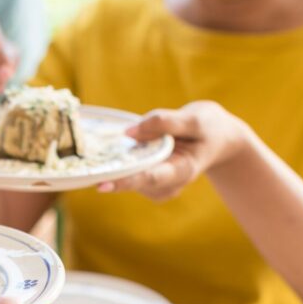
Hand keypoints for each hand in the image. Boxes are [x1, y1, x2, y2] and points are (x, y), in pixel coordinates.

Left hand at [99, 101, 253, 200]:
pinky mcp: (149, 180)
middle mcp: (168, 184)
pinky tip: (112, 154)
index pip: (150, 178)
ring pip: (128, 177)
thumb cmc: (209, 127)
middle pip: (133, 182)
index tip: (101, 184)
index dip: (125, 181)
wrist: (218, 139)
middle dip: (110, 176)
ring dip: (113, 167)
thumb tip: (129, 132)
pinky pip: (128, 173)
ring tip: (104, 154)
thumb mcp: (195, 118)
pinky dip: (118, 164)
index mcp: (182, 171)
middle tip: (84, 170)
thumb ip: (164, 123)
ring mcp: (158, 185)